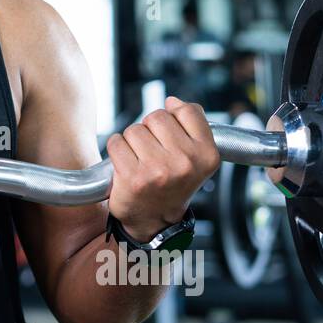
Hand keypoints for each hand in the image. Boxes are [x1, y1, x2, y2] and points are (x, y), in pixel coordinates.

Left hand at [105, 96, 220, 239]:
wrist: (154, 221)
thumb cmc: (173, 183)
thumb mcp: (196, 156)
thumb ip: (191, 125)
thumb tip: (172, 101)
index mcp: (207, 155)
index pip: (187, 110)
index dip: (174, 118)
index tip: (170, 135)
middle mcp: (186, 163)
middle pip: (156, 117)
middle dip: (150, 130)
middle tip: (153, 152)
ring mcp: (158, 170)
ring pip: (134, 129)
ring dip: (132, 141)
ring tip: (140, 160)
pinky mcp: (132, 177)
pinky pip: (116, 142)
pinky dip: (116, 150)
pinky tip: (125, 165)